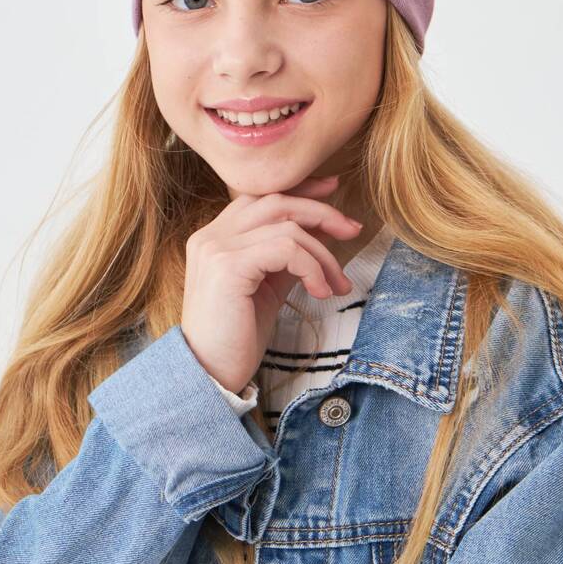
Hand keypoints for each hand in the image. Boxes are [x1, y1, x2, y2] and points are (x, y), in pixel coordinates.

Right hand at [180, 174, 363, 395]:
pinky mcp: (228, 266)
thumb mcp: (269, 286)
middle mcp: (211, 235)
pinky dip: (312, 267)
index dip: (300, 189)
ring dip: (323, 254)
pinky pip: (286, 249)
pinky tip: (320, 291)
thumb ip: (289, 256)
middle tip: (353, 229)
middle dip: (322, 212)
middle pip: (277, 201)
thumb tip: (325, 230)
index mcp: (216, 236)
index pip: (262, 196)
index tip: (333, 190)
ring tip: (337, 284)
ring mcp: (216, 247)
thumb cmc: (238, 335)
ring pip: (287, 227)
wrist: (209, 374)